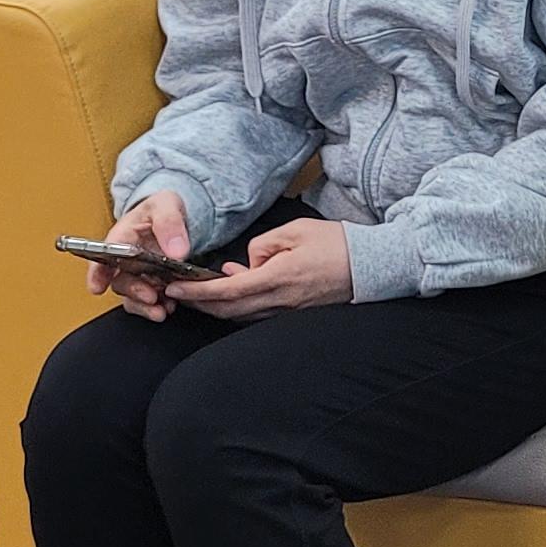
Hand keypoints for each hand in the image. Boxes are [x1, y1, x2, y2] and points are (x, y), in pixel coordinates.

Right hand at [97, 190, 192, 321]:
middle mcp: (123, 259)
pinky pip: (146, 299)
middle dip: (133, 291)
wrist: (172, 215)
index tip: (97, 287)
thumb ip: (170, 224)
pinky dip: (156, 306)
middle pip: (119, 280)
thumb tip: (177, 251)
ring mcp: (136, 272)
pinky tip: (169, 305)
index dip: (97, 273)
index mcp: (121, 237)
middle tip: (151, 296)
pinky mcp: (149, 281)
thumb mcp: (167, 205)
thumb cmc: (161, 207)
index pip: (103, 255)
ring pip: (131, 295)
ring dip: (144, 305)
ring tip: (162, 309)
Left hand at [182, 215, 351, 321]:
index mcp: (278, 277)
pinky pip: (255, 315)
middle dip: (197, 303)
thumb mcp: (296, 230)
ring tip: (198, 293)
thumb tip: (248, 262)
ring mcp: (286, 311)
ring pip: (239, 316)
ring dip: (215, 307)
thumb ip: (263, 244)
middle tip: (177, 292)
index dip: (196, 291)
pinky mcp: (293, 313)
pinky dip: (236, 307)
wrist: (370, 265)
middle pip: (226, 310)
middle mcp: (279, 300)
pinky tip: (232, 292)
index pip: (226, 290)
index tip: (175, 285)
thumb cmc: (336, 244)